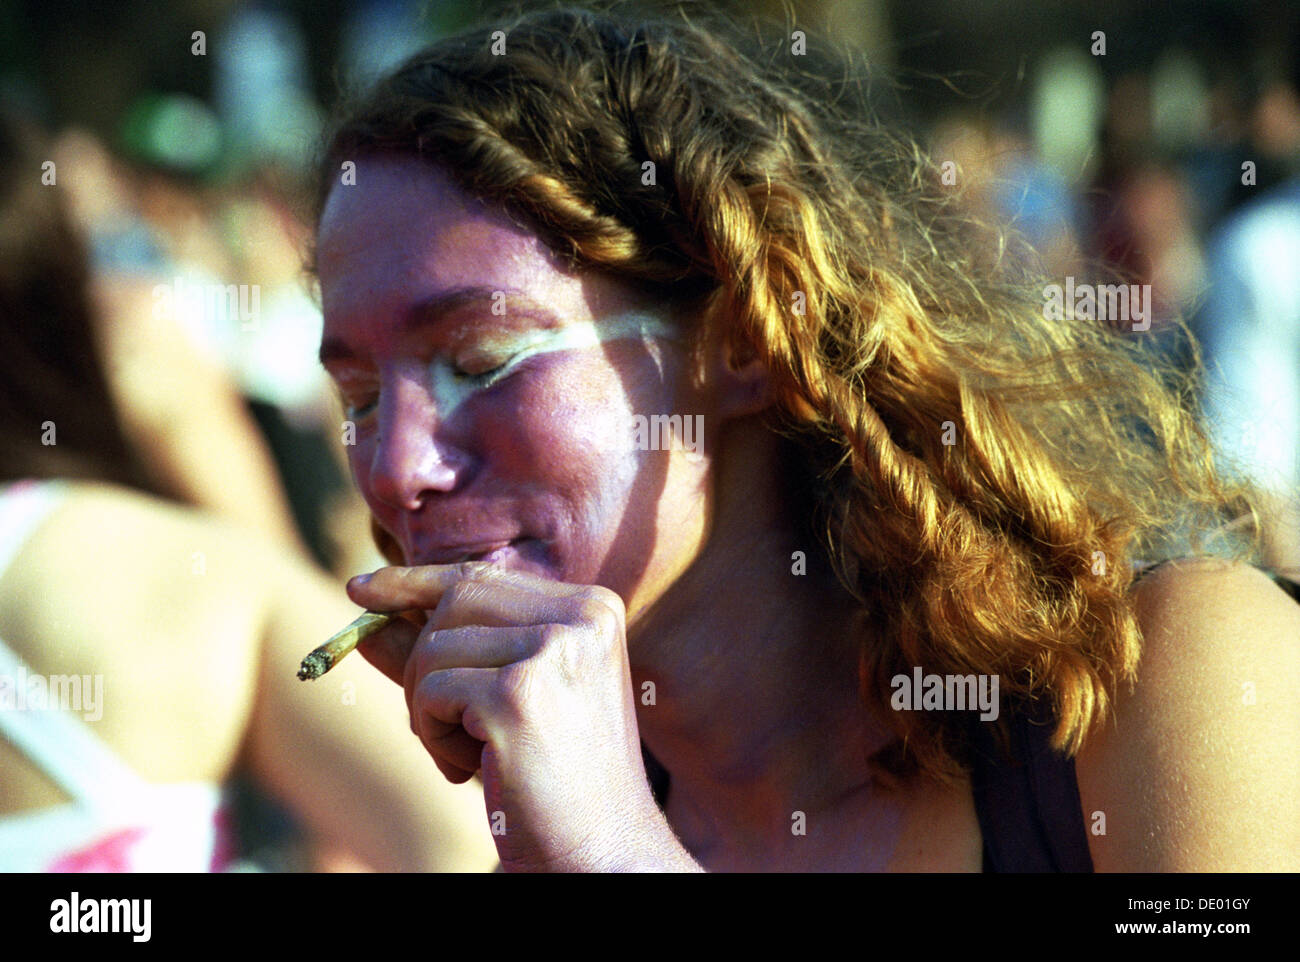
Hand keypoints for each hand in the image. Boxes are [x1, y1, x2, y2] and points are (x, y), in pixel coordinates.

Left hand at [347, 563, 694, 871]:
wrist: (604, 850)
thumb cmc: (552, 779)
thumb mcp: (498, 700)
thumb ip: (442, 647)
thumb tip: (365, 601)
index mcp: (590, 609)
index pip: (484, 576)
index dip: (415, 581)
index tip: (361, 589)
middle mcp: (581, 617)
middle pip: (454, 602)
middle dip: (422, 663)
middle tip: (440, 725)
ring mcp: (552, 651)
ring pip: (433, 648)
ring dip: (428, 710)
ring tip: (470, 756)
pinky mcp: (518, 695)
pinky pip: (430, 692)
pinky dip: (433, 737)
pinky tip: (473, 771)